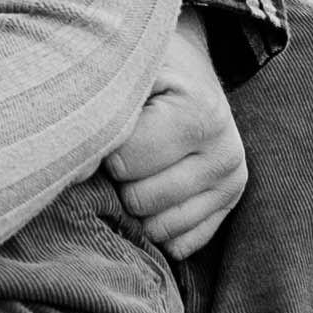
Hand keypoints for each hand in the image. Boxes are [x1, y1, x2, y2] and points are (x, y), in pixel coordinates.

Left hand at [105, 17, 249, 262]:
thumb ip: (99, 110)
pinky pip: (182, 243)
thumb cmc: (146, 70)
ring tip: (138, 169)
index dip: (104, 150)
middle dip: (119, 179)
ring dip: (136, 205)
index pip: (125, 163)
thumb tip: (82, 170)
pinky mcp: (229, 202)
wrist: (189, 69)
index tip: (110, 128)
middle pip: (140, 200)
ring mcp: (230, 180)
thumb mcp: (124, 71)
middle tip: (121, 151)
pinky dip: (158, 228)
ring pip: (159, 228)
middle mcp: (224, 151)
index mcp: (198, 113)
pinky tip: (153, 195)